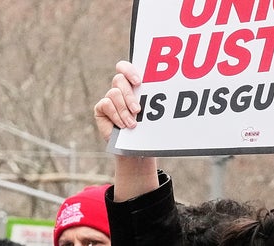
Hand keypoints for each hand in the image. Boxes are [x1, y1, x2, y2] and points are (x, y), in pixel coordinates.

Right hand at [95, 60, 158, 201]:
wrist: (137, 150)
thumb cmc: (148, 130)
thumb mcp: (154, 115)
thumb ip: (157, 102)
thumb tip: (172, 93)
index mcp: (132, 85)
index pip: (125, 67)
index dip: (129, 70)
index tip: (139, 82)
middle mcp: (120, 89)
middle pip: (119, 79)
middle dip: (130, 95)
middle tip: (138, 110)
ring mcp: (110, 98)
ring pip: (114, 93)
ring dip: (124, 110)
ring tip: (133, 124)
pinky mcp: (101, 108)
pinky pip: (106, 104)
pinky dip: (116, 115)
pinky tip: (123, 125)